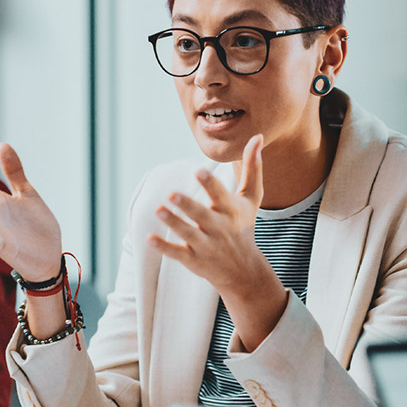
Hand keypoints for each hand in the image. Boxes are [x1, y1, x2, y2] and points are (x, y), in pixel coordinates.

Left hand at [146, 135, 281, 303]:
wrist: (243, 270)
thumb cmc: (244, 226)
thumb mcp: (251, 199)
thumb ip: (252, 168)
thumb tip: (258, 136)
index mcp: (231, 210)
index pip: (220, 195)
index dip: (210, 184)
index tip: (199, 170)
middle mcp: (219, 228)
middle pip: (202, 216)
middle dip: (188, 206)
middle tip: (171, 193)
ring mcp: (206, 245)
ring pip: (188, 233)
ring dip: (173, 222)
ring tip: (159, 209)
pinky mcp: (194, 259)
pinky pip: (177, 253)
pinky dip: (164, 247)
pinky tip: (148, 238)